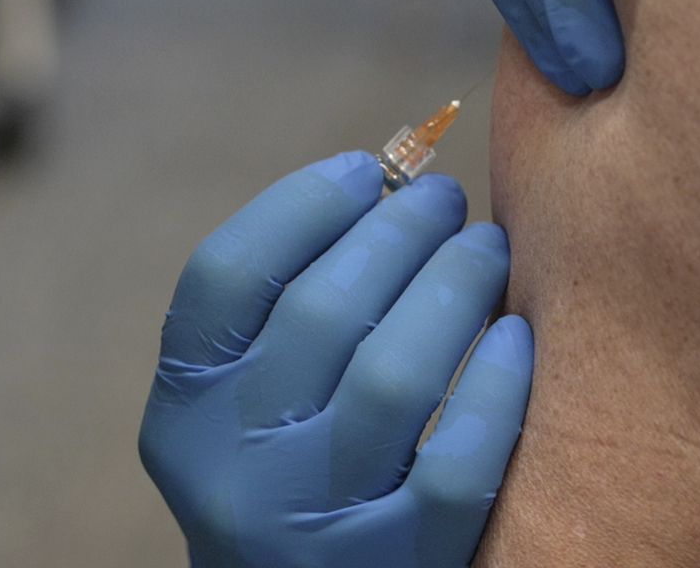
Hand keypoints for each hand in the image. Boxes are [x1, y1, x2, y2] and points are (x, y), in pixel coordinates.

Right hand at [139, 151, 533, 567]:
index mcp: (185, 410)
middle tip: (443, 199)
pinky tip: (514, 338)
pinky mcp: (395, 566)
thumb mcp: (249, 406)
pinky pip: (456, 464)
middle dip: (396, 232)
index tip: (365, 170)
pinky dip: (493, 390)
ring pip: (393, 376)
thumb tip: (386, 190)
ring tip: (484, 249)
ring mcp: (312, 522)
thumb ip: (286, 316)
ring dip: (451, 288)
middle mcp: (233, 466)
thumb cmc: (290, 479)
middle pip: (320, 311)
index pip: (226, 275)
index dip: (300, 205)